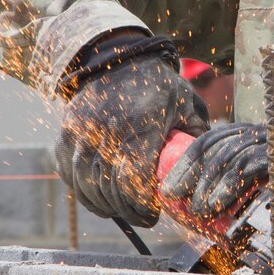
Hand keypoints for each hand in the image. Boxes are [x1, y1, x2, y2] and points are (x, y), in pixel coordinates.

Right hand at [55, 33, 208, 226]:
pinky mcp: (65, 135)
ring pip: (87, 187)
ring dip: (106, 205)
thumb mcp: (185, 103)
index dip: (142, 205)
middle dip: (128, 210)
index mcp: (140, 125)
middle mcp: (105, 130)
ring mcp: (80, 133)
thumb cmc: (155, 85)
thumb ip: (195, 136)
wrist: (115, 58)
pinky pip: (71, 176)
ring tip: (123, 208)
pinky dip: (85, 191)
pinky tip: (102, 197)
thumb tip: (208, 169)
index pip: (133, 180)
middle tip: (143, 216)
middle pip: (110, 189)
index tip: (154, 213)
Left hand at [161, 122, 273, 247]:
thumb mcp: (268, 186)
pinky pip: (252, 166)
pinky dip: (231, 186)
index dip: (189, 161)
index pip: (214, 139)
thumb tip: (205, 206)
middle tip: (177, 198)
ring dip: (210, 185)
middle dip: (192, 172)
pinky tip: (220, 205)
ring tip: (199, 210)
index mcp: (256, 134)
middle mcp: (265, 131)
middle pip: (217, 144)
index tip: (171, 185)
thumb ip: (242, 187)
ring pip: (231, 155)